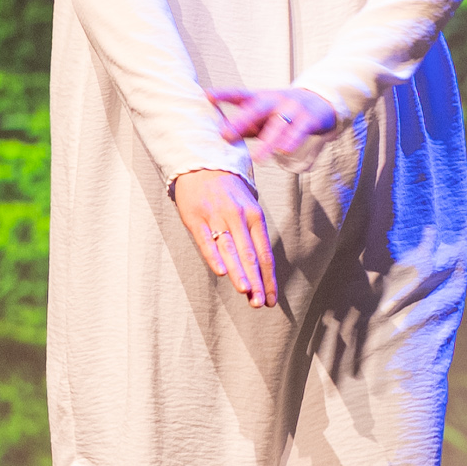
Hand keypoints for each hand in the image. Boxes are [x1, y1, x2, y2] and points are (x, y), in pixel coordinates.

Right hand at [172, 169, 276, 307]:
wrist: (202, 163)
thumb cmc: (227, 192)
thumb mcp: (247, 209)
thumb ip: (252, 236)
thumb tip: (260, 268)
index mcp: (255, 217)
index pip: (265, 253)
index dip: (268, 278)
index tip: (270, 299)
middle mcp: (239, 217)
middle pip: (250, 255)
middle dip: (256, 281)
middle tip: (259, 302)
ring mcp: (217, 216)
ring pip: (231, 249)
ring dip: (239, 272)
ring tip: (246, 292)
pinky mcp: (196, 217)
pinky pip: (206, 239)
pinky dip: (214, 256)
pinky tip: (220, 272)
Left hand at [206, 85, 338, 158]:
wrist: (320, 101)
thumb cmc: (285, 111)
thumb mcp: (264, 115)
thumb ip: (246, 126)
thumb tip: (224, 137)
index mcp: (261, 98)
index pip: (240, 94)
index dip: (224, 94)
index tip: (208, 96)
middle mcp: (276, 100)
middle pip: (257, 108)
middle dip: (242, 120)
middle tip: (227, 134)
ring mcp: (293, 108)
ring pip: (278, 124)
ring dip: (268, 141)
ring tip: (257, 157)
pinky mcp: (309, 119)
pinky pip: (299, 130)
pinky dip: (291, 140)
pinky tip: (284, 150)